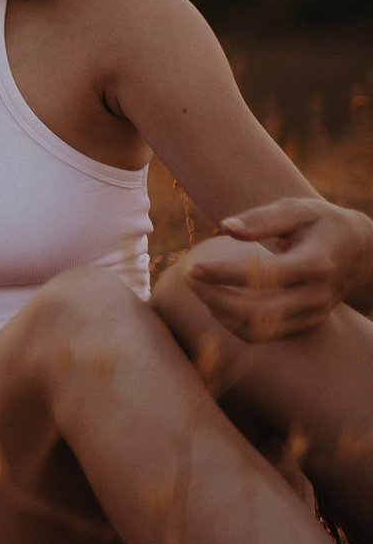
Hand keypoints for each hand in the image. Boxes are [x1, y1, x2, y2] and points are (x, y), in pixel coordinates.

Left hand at [184, 198, 372, 341]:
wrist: (358, 250)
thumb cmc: (319, 223)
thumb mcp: (297, 209)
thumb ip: (263, 218)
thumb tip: (226, 227)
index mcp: (316, 262)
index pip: (265, 276)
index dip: (225, 274)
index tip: (193, 267)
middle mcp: (317, 294)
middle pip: (260, 312)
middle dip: (216, 299)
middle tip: (188, 277)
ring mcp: (313, 313)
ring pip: (259, 329)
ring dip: (221, 313)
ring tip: (198, 288)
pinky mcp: (305, 324)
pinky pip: (263, 334)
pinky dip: (232, 322)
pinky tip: (215, 300)